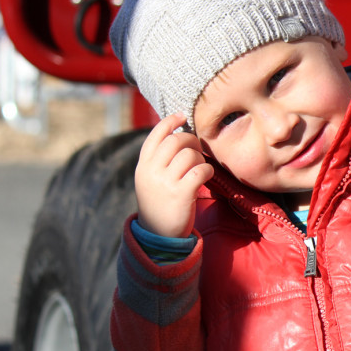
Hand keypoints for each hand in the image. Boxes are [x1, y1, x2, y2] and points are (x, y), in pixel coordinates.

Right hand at [135, 113, 214, 237]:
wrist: (159, 234)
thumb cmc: (160, 202)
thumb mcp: (149, 179)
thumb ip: (158, 159)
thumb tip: (177, 135)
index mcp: (143, 165)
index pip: (155, 135)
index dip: (170, 122)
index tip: (182, 116)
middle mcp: (151, 171)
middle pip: (176, 141)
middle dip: (191, 141)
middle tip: (196, 149)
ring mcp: (165, 182)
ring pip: (189, 155)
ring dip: (200, 158)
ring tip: (199, 167)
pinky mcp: (181, 193)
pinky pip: (200, 170)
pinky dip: (207, 170)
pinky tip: (205, 176)